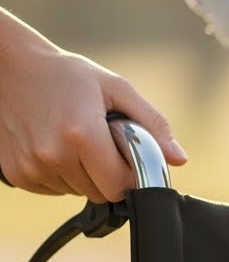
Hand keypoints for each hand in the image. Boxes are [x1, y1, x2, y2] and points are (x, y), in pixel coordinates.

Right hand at [0, 27, 186, 201]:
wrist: (9, 68)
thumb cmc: (67, 75)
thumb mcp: (116, 89)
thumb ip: (152, 124)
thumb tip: (179, 159)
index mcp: (82, 135)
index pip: (120, 186)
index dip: (132, 176)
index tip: (130, 158)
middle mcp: (53, 155)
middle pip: (100, 193)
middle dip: (110, 175)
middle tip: (103, 144)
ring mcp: (31, 167)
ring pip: (77, 192)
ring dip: (85, 175)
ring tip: (77, 140)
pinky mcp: (16, 175)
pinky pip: (55, 189)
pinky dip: (62, 175)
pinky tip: (58, 146)